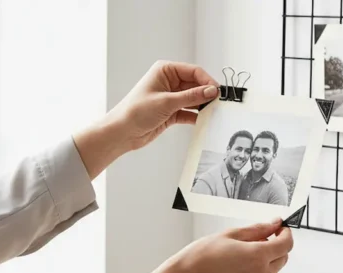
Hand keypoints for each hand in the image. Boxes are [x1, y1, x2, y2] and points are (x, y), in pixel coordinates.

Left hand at [72, 61, 218, 178]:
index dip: (208, 81)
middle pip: (196, 85)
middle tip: (221, 104)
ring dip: (204, 106)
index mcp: (165, 71)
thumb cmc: (136, 112)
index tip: (219, 92)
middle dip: (207, 94)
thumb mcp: (167, 102)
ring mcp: (171, 97)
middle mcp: (169, 82)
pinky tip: (205, 121)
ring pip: (194, 99)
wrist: (122, 132)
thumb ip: (192, 97)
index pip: (194, 72)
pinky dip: (197, 116)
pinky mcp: (172, 112)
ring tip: (215, 113)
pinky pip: (190, 111)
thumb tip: (212, 91)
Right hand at [133, 219, 293, 272]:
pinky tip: (238, 270)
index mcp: (258, 256)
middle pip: (282, 259)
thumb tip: (275, 223)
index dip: (286, 234)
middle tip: (261, 238)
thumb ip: (258, 229)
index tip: (281, 229)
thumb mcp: (231, 235)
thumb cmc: (201, 256)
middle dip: (277, 247)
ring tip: (244, 256)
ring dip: (267, 263)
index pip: (286, 245)